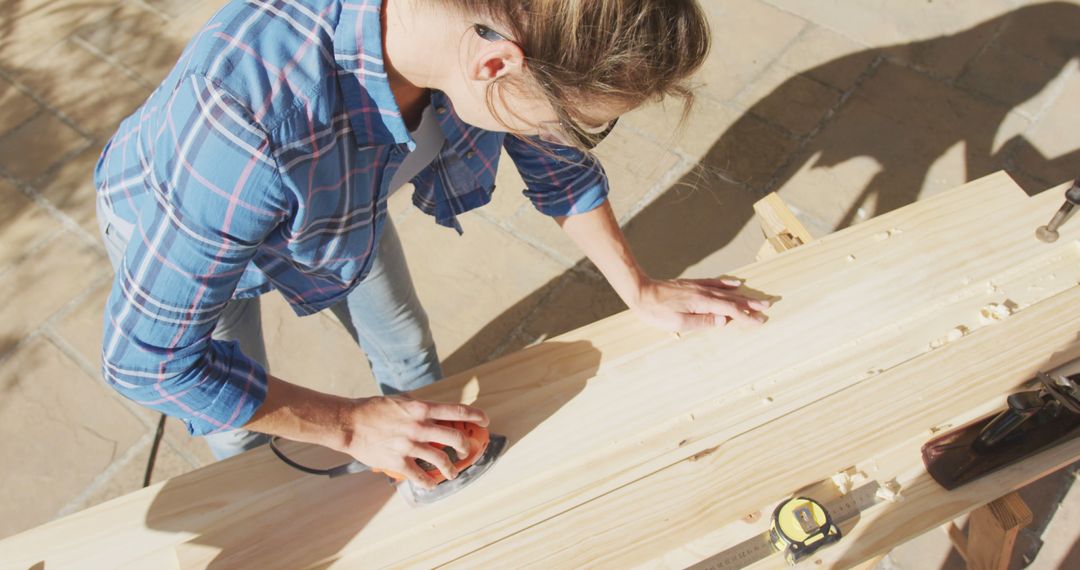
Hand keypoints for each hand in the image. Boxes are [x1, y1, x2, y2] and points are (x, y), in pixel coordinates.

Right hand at [340, 396, 488, 489]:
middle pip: (455, 437)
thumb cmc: (372, 410)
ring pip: (441, 459)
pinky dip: (428, 482)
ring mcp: (409, 445)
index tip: (484, 420)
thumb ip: (419, 408)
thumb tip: (435, 413)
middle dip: (467, 446)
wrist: (349, 423)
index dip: (475, 415)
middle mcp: (419, 427)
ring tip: (452, 472)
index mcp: (420, 409)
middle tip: (467, 450)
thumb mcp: (400, 401)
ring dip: (451, 468)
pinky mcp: (398, 461)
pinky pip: (420, 476)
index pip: (456, 411)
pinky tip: (431, 484)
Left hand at [631, 277, 769, 331]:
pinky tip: (735, 284)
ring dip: (744, 296)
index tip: (759, 321)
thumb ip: (702, 322)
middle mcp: (703, 292)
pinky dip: (727, 284)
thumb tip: (724, 321)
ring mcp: (698, 287)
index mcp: (702, 303)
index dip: (746, 317)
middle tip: (768, 308)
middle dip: (751, 305)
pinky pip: (715, 283)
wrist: (640, 291)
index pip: (730, 311)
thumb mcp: (677, 323)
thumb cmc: (656, 312)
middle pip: (733, 299)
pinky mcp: (692, 285)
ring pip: (727, 291)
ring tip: (758, 298)